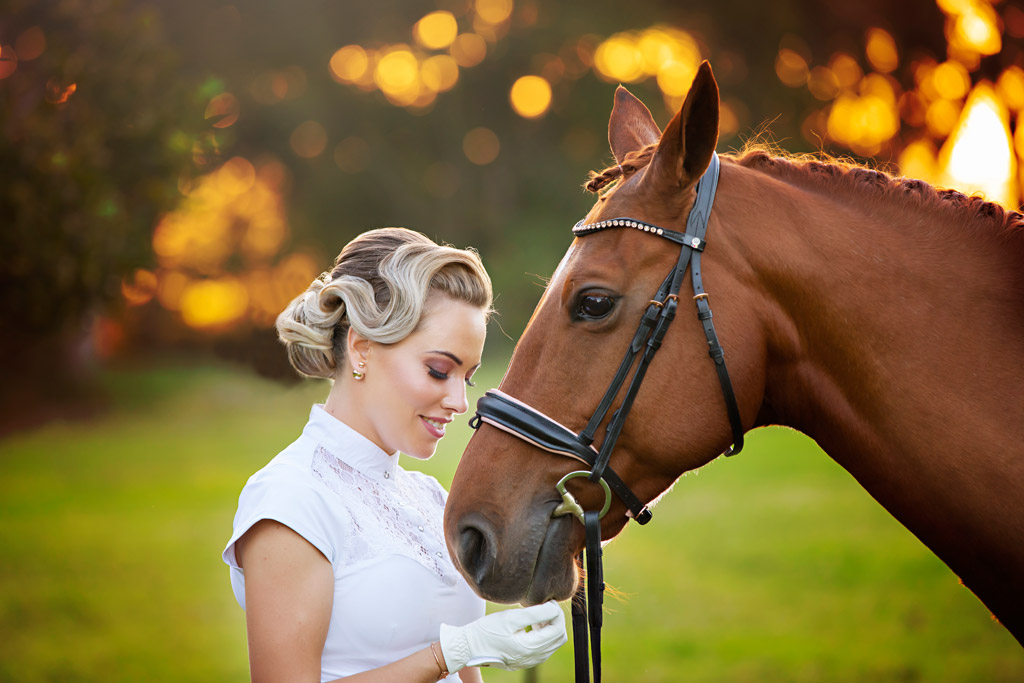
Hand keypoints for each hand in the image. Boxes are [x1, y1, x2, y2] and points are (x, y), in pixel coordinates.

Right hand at [438, 601, 566, 671]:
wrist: (469, 647)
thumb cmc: (486, 631)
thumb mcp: (511, 617)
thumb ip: (535, 613)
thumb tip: (553, 608)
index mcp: (530, 648)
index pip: (557, 629)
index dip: (557, 612)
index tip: (548, 601)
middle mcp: (533, 658)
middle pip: (558, 638)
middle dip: (555, 620)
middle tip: (543, 607)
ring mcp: (530, 662)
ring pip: (552, 644)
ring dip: (549, 628)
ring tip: (536, 616)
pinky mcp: (525, 661)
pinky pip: (543, 649)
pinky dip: (542, 636)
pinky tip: (530, 626)